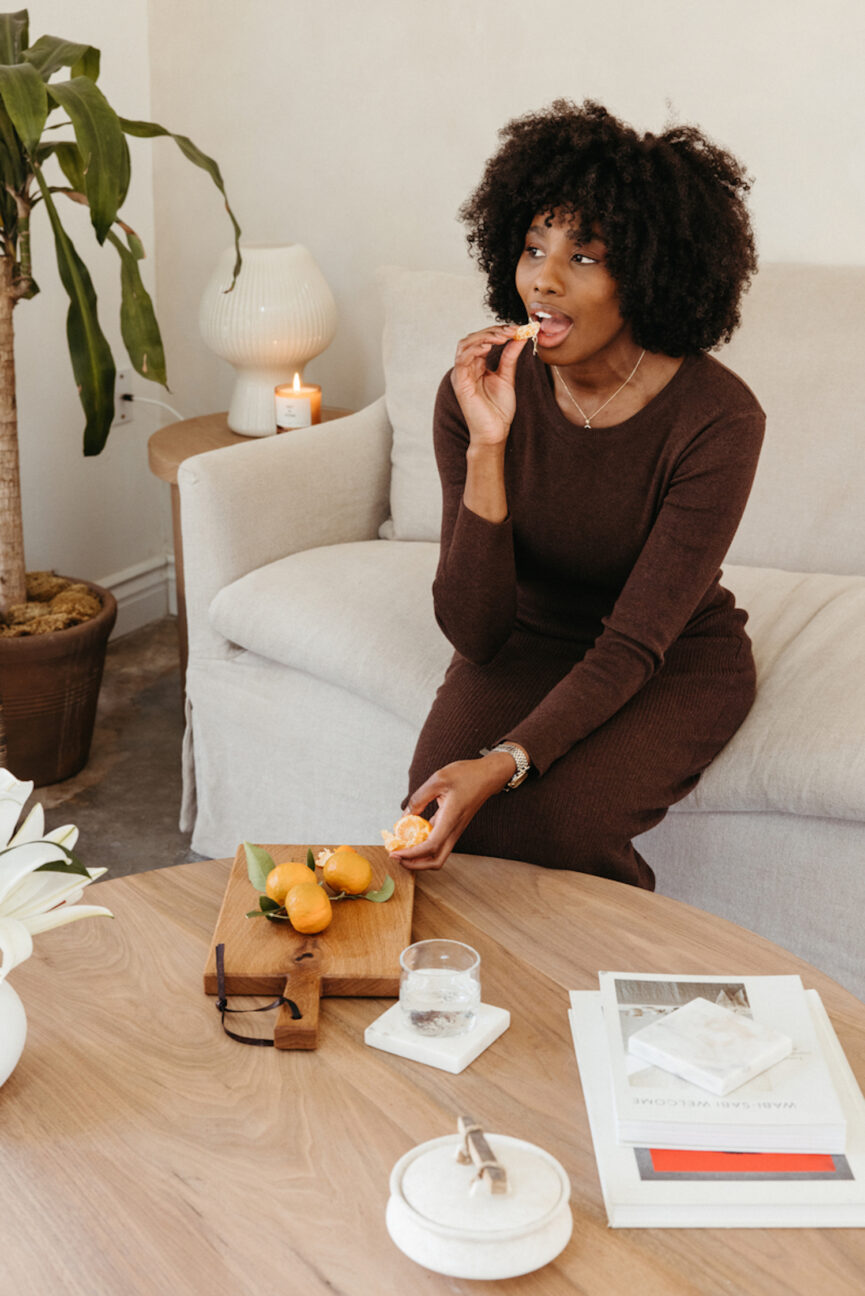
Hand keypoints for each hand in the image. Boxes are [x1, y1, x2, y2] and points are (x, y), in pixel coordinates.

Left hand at [390, 751, 516, 870]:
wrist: (489, 775)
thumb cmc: (468, 775)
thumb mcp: (438, 780)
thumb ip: (419, 798)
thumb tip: (405, 815)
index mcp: (450, 819)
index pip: (430, 847)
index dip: (411, 854)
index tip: (395, 853)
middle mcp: (454, 830)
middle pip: (435, 861)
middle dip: (415, 864)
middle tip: (397, 857)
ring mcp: (455, 830)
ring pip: (437, 854)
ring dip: (419, 857)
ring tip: (402, 849)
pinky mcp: (453, 827)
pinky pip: (438, 843)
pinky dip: (424, 845)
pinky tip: (412, 836)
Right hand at [451, 326, 527, 448]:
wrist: (494, 432)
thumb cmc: (498, 410)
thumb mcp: (507, 377)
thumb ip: (510, 356)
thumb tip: (520, 337)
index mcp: (477, 365)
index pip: (484, 340)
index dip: (499, 331)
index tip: (518, 329)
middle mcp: (467, 367)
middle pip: (474, 338)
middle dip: (493, 331)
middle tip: (512, 330)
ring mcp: (462, 374)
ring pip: (465, 345)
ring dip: (484, 336)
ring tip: (503, 336)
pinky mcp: (460, 383)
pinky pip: (462, 360)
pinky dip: (474, 349)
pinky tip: (489, 346)